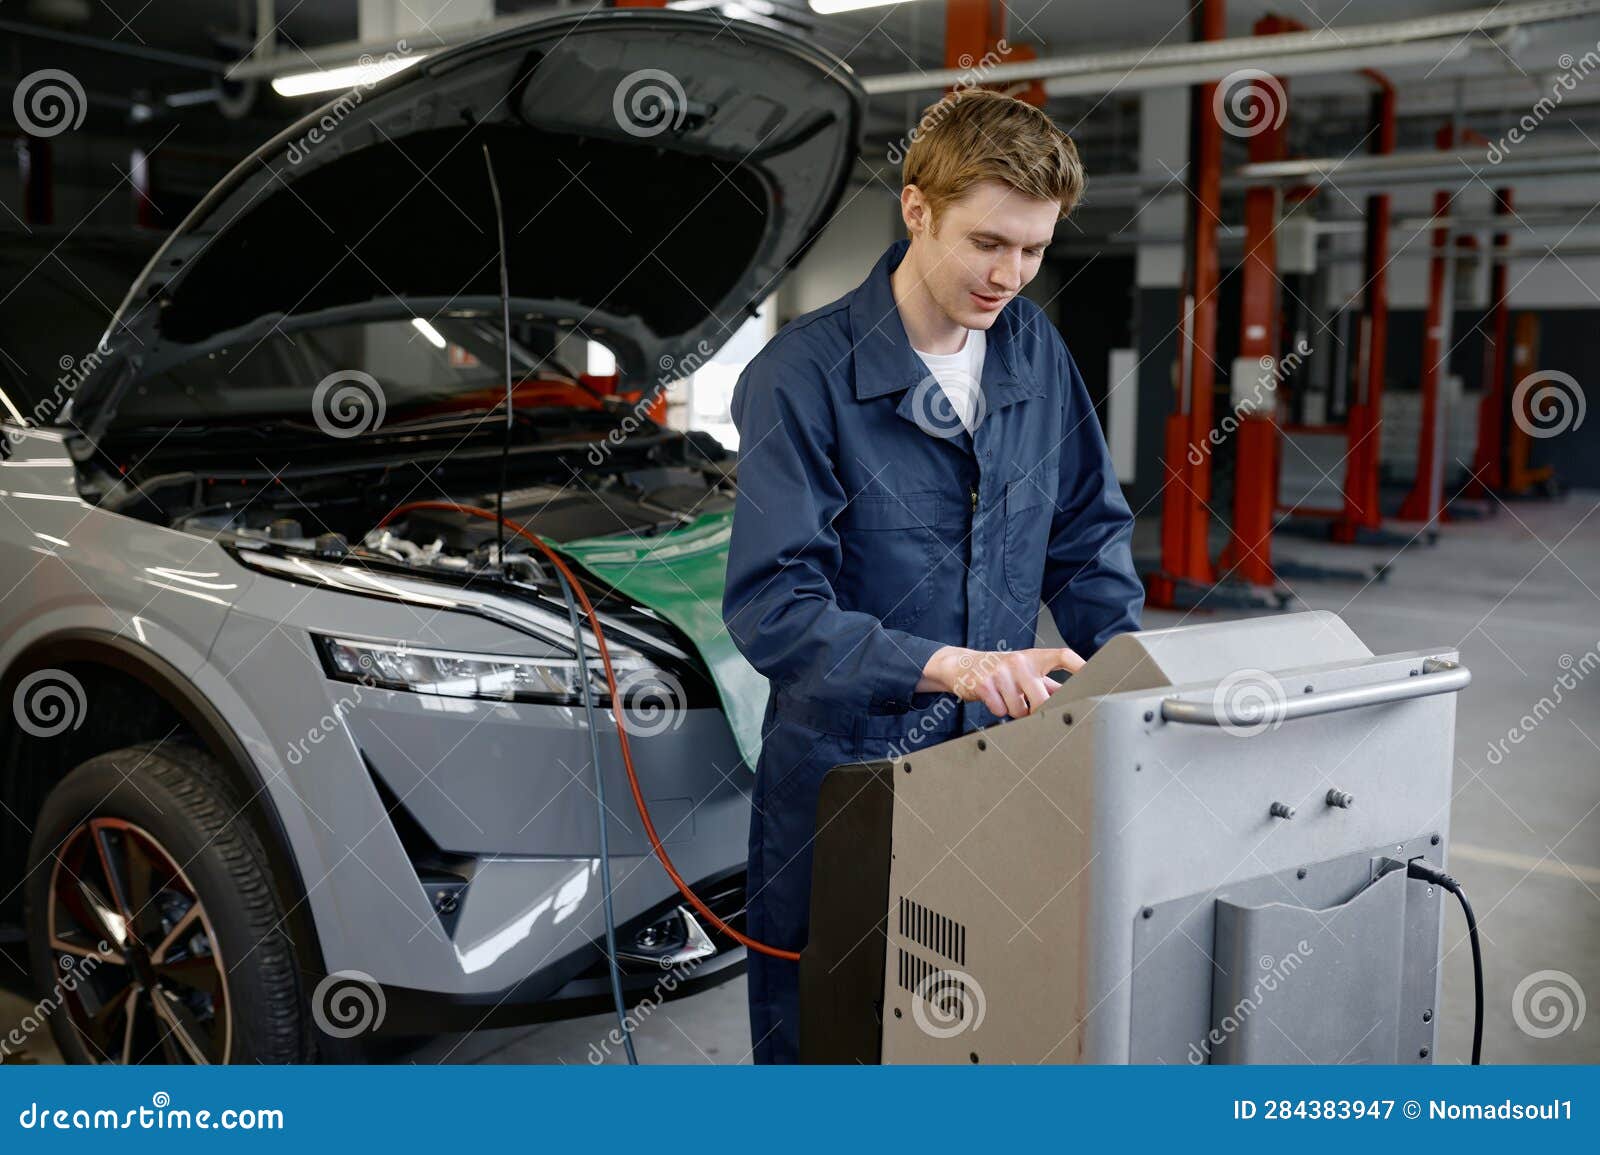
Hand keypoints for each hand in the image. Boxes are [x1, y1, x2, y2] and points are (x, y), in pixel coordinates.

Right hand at [917, 645, 1083, 717]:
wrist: (963, 665)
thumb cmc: (1002, 670)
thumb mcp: (1027, 671)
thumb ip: (1049, 684)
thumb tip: (1077, 695)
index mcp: (1034, 657)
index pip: (1063, 656)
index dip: (1081, 666)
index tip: (1096, 676)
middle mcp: (1019, 661)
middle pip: (1043, 698)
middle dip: (1039, 710)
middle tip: (1031, 707)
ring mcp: (1001, 671)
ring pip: (1019, 709)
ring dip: (1015, 711)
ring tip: (1008, 699)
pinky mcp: (984, 684)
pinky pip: (1000, 711)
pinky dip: (998, 710)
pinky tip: (994, 699)